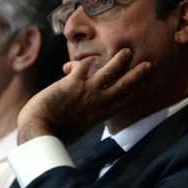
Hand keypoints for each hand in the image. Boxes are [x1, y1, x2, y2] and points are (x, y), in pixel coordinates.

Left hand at [17, 48, 150, 144]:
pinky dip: (85, 62)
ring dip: (118, 61)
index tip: (146, 84)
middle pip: (122, 86)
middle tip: (147, 65)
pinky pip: (83, 67)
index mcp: (100, 115)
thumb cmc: (57, 135)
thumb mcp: (80, 129)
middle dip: (136, 75)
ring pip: (108, 72)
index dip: (136, 92)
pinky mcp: (72, 82)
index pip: (124, 102)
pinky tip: (89, 57)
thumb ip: (88, 118)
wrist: (40, 130)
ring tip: (126, 51)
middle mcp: (98, 101)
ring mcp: (86, 91)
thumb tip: (89, 115)